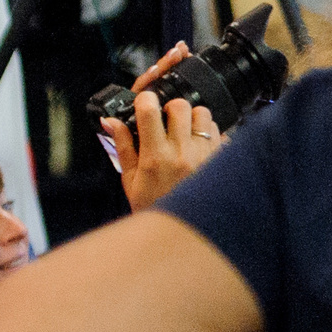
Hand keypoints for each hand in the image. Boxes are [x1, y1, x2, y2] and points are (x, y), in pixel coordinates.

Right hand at [102, 43, 223, 210]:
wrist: (181, 231)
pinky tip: (198, 146)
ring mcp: (205, 154)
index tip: (143, 102)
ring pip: (203, 114)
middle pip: (180, 106)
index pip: (150, 112)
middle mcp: (182, 153)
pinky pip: (219, 131)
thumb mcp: (130, 179)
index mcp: (155, 157)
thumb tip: (111, 121)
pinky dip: (209, 133)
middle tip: (164, 119)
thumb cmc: (152, 205)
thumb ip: (123, 146)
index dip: (145, 100)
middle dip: (169, 107)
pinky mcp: (221, 158)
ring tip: (183, 132)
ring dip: (192, 117)